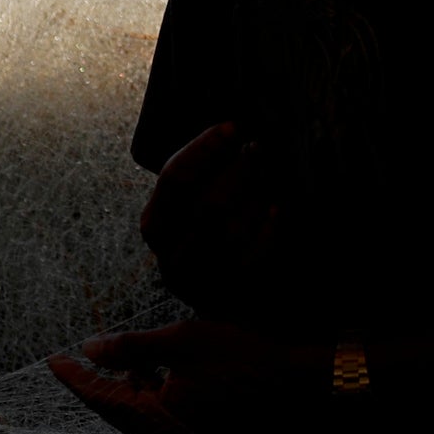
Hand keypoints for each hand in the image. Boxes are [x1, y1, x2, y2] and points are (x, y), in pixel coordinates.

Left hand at [49, 317, 315, 433]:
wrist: (294, 386)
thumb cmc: (240, 360)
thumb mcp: (181, 341)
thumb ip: (130, 347)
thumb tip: (89, 349)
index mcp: (157, 418)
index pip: (100, 398)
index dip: (74, 377)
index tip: (52, 359)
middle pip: (118, 410)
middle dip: (102, 382)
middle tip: (80, 358)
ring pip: (140, 413)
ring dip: (132, 387)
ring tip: (138, 357)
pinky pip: (162, 417)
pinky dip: (155, 394)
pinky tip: (163, 372)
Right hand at [142, 123, 284, 306]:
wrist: (227, 306)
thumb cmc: (210, 238)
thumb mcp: (191, 210)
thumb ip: (200, 177)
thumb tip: (232, 130)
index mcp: (155, 226)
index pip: (174, 180)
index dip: (204, 149)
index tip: (232, 127)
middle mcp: (171, 257)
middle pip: (204, 205)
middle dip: (236, 170)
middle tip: (259, 148)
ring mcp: (203, 280)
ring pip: (229, 231)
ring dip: (255, 196)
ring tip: (271, 173)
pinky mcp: (233, 295)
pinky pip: (253, 258)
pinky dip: (267, 230)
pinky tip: (278, 208)